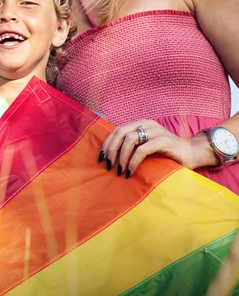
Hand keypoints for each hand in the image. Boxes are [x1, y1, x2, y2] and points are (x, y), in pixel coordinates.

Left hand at [99, 119, 217, 176]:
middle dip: (111, 149)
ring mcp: (156, 131)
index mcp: (140, 124)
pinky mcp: (163, 141)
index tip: (100, 157)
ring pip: (130, 139)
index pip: (117, 130)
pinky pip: (142, 150)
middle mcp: (147, 124)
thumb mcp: (146, 147)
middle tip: (108, 164)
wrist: (194, 154)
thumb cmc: (167, 153)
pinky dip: (133, 161)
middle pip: (120, 132)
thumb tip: (110, 156)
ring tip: (120, 170)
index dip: (107, 143)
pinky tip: (131, 171)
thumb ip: (132, 146)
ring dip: (122, 157)